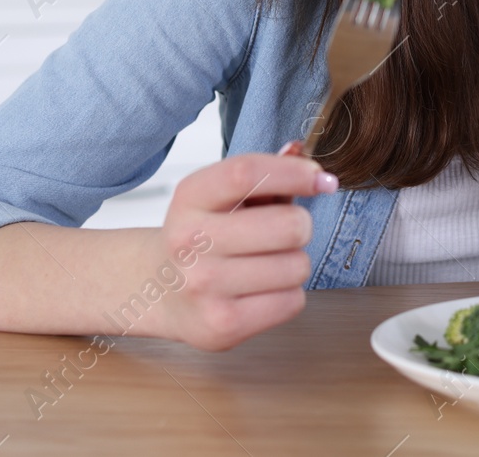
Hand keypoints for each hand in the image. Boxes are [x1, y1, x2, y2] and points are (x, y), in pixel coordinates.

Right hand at [152, 146, 337, 350]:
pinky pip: (293, 301)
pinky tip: (261, 290)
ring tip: (266, 263)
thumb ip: (264, 172)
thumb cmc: (204, 234)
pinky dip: (288, 295)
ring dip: (294, 262)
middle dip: (299, 225)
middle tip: (283, 232)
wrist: (157, 289)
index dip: (295, 172)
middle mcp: (190, 241)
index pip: (246, 173)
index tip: (321, 179)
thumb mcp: (221, 195)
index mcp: (190, 197)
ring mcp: (202, 287)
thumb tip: (303, 153)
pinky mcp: (221, 325)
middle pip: (288, 225)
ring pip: (297, 265)